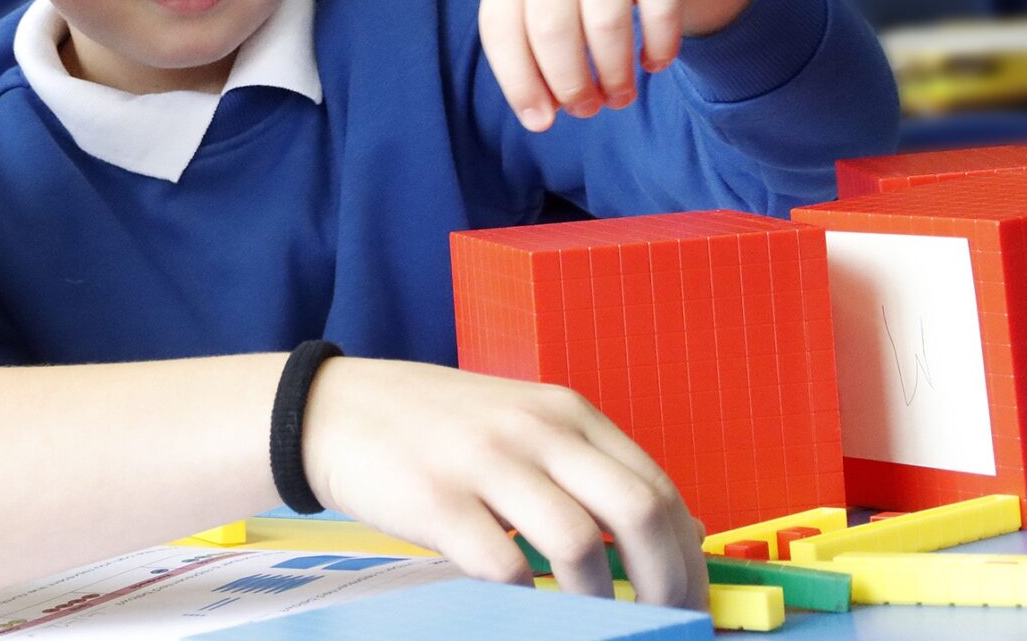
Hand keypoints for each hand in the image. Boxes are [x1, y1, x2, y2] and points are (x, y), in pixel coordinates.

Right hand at [302, 358, 707, 610]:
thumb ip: (583, 463)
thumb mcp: (519, 421)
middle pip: (635, 512)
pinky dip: (530, 599)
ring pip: (578, 543)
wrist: (334, 408)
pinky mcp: (437, 499)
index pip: (656, 486)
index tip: (692, 599)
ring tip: (596, 620)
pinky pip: (505, 565)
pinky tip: (528, 605)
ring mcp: (484, 461)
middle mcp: (533, 429)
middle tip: (667, 622)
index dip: (687, 555)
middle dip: (667, 583)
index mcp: (564, 411)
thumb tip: (671, 530)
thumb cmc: (435, 426)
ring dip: (600, 599)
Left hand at [478, 0, 761, 131]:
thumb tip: (539, 119)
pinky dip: (658, 49)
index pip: (500, 28)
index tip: (541, 122)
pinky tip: (654, 64)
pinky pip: (658, 9)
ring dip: (614, 76)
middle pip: (551, 29)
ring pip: (605, 24)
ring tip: (620, 96)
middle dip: (570, 84)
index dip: (518, 82)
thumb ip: (533, 56)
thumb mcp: (545, 5)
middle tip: (588, 110)